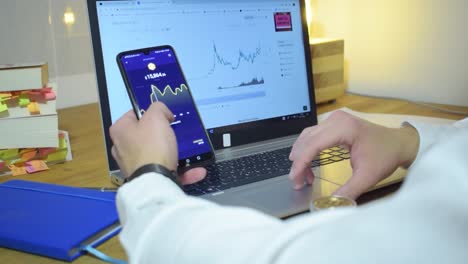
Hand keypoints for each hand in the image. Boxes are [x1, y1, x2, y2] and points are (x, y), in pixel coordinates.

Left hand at [109, 102, 206, 184]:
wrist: (156, 181)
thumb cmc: (152, 146)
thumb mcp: (156, 116)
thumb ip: (159, 108)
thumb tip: (163, 113)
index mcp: (120, 130)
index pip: (134, 114)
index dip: (151, 113)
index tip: (165, 117)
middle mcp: (122, 148)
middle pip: (146, 136)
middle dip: (163, 135)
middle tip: (175, 133)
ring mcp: (134, 165)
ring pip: (157, 155)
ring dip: (175, 154)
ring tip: (190, 153)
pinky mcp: (146, 179)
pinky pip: (166, 171)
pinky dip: (181, 171)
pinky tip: (196, 170)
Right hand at [288, 110, 419, 199]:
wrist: (399, 143)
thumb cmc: (385, 155)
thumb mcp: (367, 176)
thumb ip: (348, 190)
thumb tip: (331, 203)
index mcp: (344, 128)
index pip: (313, 144)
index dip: (301, 163)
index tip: (295, 179)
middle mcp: (336, 120)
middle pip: (307, 140)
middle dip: (299, 162)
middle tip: (297, 182)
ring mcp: (334, 119)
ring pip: (307, 137)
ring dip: (302, 156)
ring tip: (302, 176)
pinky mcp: (334, 123)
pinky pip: (313, 135)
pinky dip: (308, 150)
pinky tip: (309, 165)